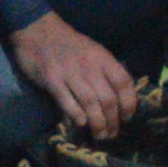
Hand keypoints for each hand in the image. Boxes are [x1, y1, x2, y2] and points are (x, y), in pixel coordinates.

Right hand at [8, 9, 138, 138]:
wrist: (38, 30)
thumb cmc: (69, 44)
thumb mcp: (93, 51)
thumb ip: (106, 70)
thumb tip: (120, 97)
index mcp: (103, 57)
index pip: (123, 82)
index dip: (129, 102)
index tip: (127, 117)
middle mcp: (89, 66)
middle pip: (108, 98)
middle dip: (113, 120)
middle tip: (112, 134)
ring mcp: (70, 73)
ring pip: (90, 103)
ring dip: (97, 123)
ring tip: (100, 135)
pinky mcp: (52, 79)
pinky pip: (67, 102)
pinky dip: (76, 115)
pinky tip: (80, 124)